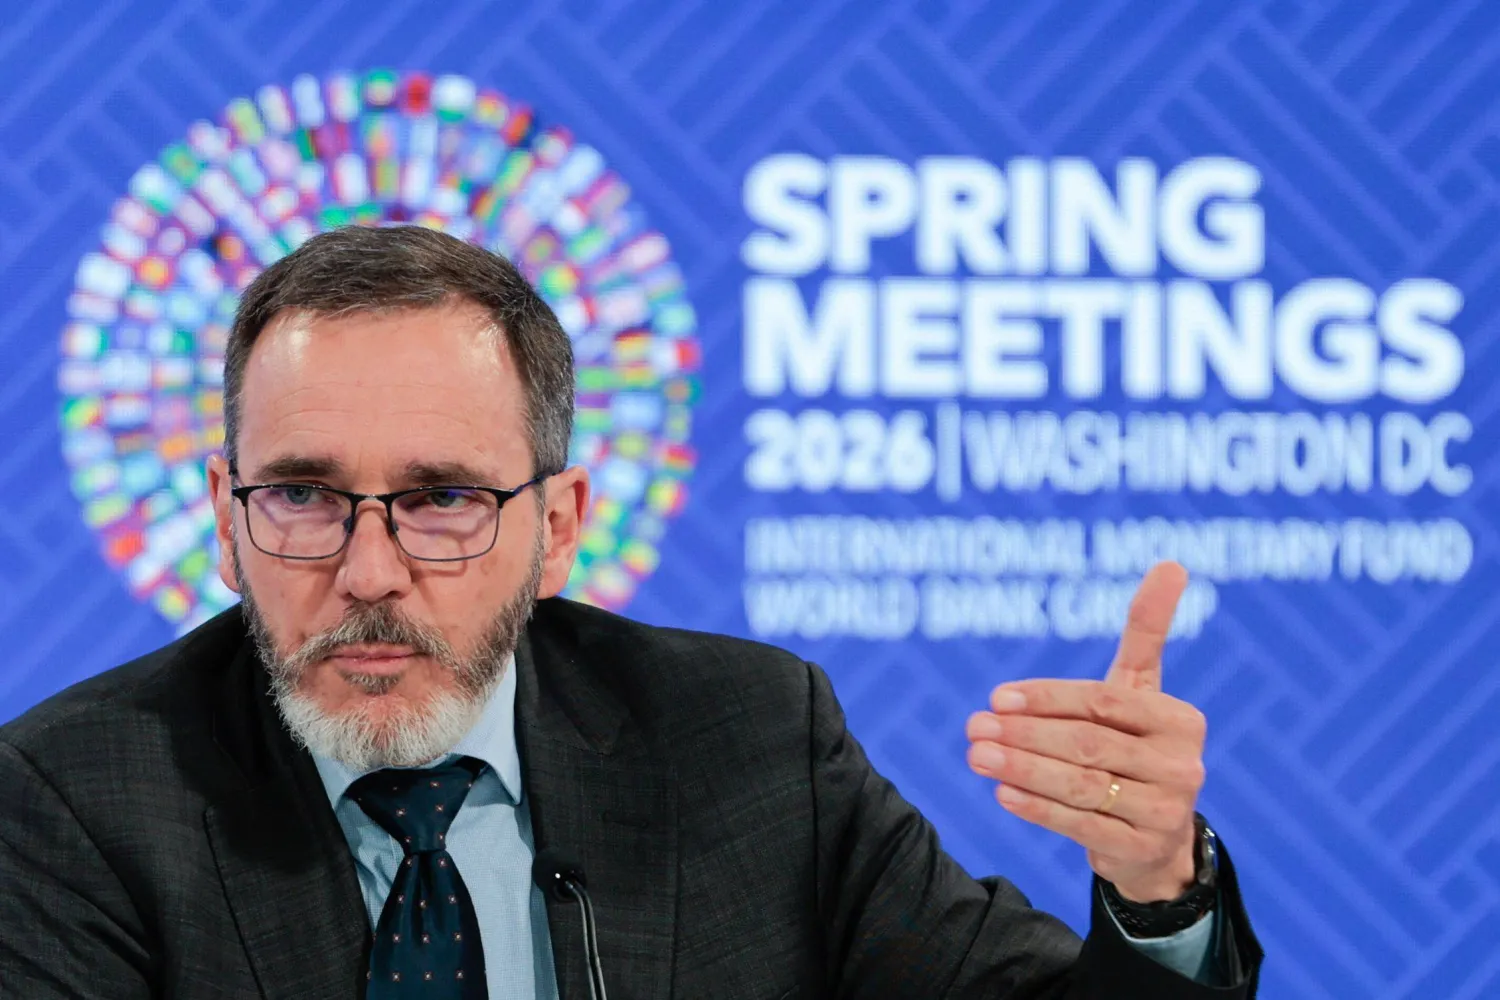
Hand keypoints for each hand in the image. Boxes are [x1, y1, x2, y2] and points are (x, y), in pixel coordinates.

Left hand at [965, 561, 1206, 902]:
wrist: (1156, 839)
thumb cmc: (1136, 745)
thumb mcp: (1141, 690)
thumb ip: (1147, 630)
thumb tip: (1171, 561)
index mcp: (1180, 719)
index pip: (1103, 702)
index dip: (1047, 698)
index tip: (997, 695)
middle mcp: (1181, 765)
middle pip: (1089, 744)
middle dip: (1025, 734)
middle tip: (973, 725)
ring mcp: (1165, 811)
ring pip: (1082, 785)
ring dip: (1022, 769)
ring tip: (976, 755)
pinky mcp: (1140, 850)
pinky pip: (1081, 826)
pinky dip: (1038, 809)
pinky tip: (1002, 793)